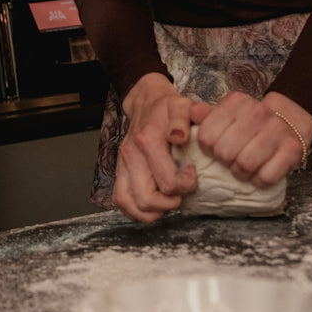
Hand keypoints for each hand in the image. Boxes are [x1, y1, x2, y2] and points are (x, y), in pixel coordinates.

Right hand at [112, 73, 198, 222]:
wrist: (146, 101)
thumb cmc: (166, 107)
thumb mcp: (182, 106)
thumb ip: (183, 119)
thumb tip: (179, 136)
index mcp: (147, 141)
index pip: (167, 182)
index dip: (186, 185)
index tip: (192, 174)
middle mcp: (131, 155)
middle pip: (146, 199)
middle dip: (169, 203)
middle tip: (181, 194)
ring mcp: (122, 164)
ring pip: (129, 203)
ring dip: (151, 211)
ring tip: (167, 202)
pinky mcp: (119, 170)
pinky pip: (121, 200)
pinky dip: (135, 210)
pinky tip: (152, 206)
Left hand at [190, 91, 311, 187]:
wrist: (288, 121)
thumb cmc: (249, 123)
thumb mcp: (226, 113)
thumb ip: (206, 115)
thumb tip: (192, 113)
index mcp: (236, 101)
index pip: (206, 135)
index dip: (207, 149)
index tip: (214, 150)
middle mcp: (257, 112)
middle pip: (224, 152)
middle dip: (224, 162)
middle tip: (230, 161)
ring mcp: (277, 130)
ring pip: (245, 165)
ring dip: (240, 173)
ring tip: (242, 169)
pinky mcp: (293, 150)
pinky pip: (266, 177)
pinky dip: (259, 181)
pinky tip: (259, 173)